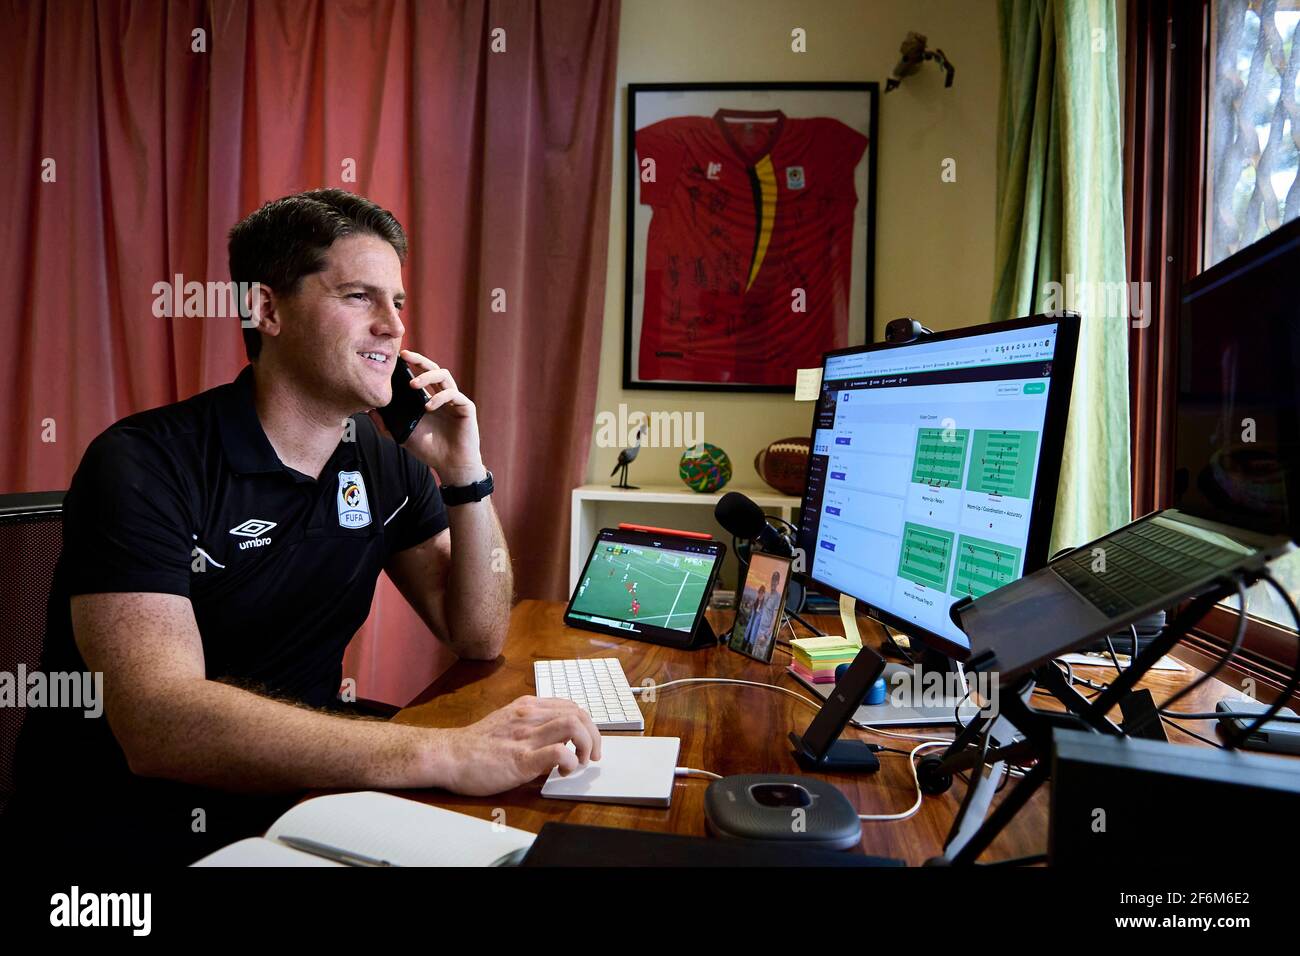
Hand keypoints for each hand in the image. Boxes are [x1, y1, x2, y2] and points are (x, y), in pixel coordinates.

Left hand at [370, 348, 483, 483]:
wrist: (450, 465)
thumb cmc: (429, 450)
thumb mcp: (402, 435)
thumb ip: (386, 425)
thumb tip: (369, 410)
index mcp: (429, 399)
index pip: (421, 375)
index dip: (411, 364)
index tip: (396, 358)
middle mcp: (443, 396)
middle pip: (433, 368)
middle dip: (419, 360)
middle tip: (404, 356)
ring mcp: (455, 400)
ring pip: (444, 376)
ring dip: (427, 376)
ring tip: (413, 384)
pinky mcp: (466, 408)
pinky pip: (453, 394)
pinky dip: (439, 398)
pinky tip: (428, 406)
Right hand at [437, 696, 602, 796]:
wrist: (448, 755)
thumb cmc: (475, 744)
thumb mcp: (506, 722)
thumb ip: (531, 725)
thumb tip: (554, 739)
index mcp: (527, 706)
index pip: (571, 706)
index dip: (587, 724)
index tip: (588, 742)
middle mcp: (529, 716)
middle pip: (579, 714)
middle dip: (594, 736)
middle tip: (591, 756)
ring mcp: (525, 737)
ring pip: (573, 726)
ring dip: (586, 746)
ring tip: (578, 764)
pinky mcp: (520, 760)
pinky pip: (557, 752)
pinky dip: (569, 761)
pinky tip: (563, 771)